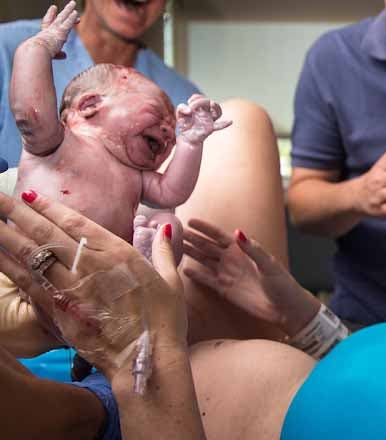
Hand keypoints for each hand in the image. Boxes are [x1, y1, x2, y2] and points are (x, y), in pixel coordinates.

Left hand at [0, 191, 186, 379]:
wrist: (147, 357)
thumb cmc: (164, 321)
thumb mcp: (171, 281)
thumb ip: (164, 252)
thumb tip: (166, 227)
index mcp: (118, 253)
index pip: (75, 223)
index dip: (49, 207)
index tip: (29, 195)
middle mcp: (90, 264)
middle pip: (46, 232)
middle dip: (18, 213)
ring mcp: (72, 287)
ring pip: (31, 255)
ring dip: (6, 236)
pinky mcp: (59, 310)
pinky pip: (27, 283)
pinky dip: (8, 266)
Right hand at [33, 2, 77, 59]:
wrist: (36, 52)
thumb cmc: (39, 55)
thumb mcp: (50, 54)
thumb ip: (59, 54)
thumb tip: (65, 55)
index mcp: (43, 35)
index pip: (47, 23)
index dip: (51, 15)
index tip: (54, 8)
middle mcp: (48, 30)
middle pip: (56, 18)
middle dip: (60, 12)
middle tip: (64, 4)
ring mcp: (54, 30)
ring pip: (63, 17)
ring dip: (68, 10)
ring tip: (73, 2)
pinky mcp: (61, 32)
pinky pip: (67, 23)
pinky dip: (72, 18)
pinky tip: (76, 12)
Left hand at [176, 94, 231, 144]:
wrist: (186, 138)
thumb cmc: (185, 125)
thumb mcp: (179, 115)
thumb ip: (181, 108)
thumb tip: (189, 110)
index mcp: (199, 107)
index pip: (200, 97)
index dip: (195, 98)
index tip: (188, 103)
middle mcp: (206, 112)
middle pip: (209, 102)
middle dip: (200, 101)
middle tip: (191, 107)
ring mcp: (209, 120)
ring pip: (218, 111)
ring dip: (216, 106)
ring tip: (212, 103)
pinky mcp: (210, 128)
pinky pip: (219, 126)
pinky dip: (224, 124)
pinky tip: (230, 122)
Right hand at [182, 218, 317, 335]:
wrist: (286, 309)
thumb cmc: (282, 283)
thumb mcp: (268, 264)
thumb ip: (252, 249)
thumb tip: (237, 232)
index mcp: (243, 249)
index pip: (219, 235)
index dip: (204, 228)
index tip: (189, 221)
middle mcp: (233, 260)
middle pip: (207, 246)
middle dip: (192, 238)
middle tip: (175, 232)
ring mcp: (228, 274)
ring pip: (204, 261)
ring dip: (191, 253)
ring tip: (175, 246)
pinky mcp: (225, 289)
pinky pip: (207, 280)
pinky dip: (196, 274)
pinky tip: (184, 269)